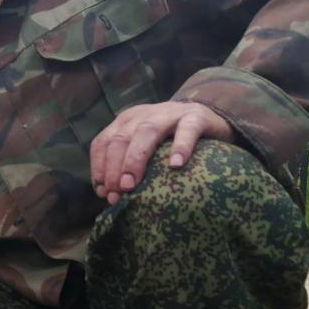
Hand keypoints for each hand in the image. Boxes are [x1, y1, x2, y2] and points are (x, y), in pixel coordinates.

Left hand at [89, 101, 233, 203]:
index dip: (99, 167)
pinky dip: (180, 147)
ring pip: (146, 131)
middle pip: (121, 138)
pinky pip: (187, 130)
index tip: (102, 192)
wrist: (210, 117)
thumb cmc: (171, 141)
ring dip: (134, 159)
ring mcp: (170, 113)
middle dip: (113, 168)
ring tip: (131, 184)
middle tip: (116, 193)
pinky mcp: (196, 117)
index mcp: (127, 121)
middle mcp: (144, 114)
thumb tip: (109, 195)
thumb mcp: (144, 148)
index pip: (103, 142)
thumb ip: (126, 165)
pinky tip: (175, 166)